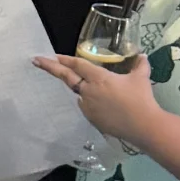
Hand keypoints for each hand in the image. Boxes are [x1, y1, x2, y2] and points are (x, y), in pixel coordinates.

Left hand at [33, 55, 161, 144]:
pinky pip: (86, 107)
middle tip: (36, 61)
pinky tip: (103, 105)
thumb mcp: (140, 78)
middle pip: (67, 77)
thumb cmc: (140, 99)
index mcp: (99, 77)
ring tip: (95, 90)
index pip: (78, 65)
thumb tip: (142, 55)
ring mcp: (88, 106)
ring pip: (79, 94)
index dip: (66, 59)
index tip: (53, 55)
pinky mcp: (92, 119)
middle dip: (50, 68)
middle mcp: (89, 90)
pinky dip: (89, 102)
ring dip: (80, 88)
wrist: (143, 125)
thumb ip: (139, 65)